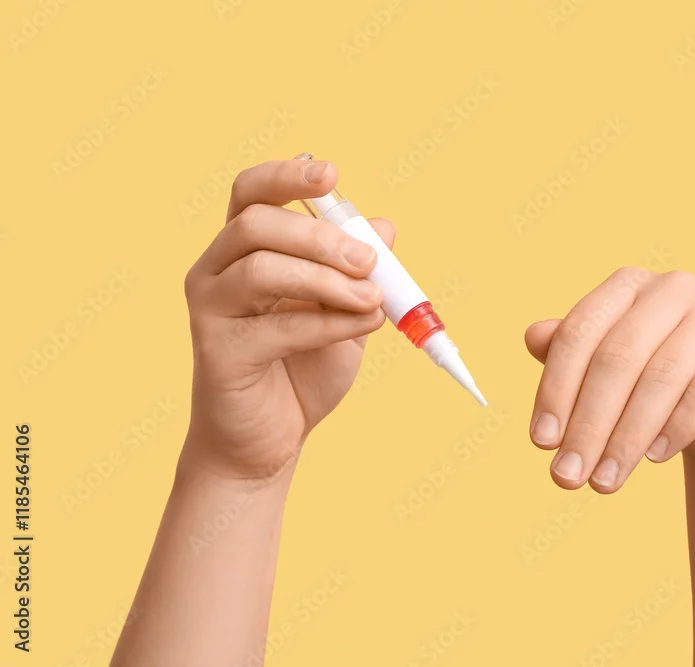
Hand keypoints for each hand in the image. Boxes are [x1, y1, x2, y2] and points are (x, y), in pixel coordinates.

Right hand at [181, 159, 393, 479]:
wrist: (272, 438)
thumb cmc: (303, 368)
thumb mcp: (343, 310)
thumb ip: (358, 270)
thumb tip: (384, 225)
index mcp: (243, 249)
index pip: (252, 192)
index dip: (287, 175)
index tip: (331, 174)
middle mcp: (216, 270)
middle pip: (257, 224)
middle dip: (321, 237)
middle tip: (369, 262)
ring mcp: (210, 309)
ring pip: (261, 269)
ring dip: (327, 281)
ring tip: (373, 300)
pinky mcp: (216, 351)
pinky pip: (275, 326)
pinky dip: (327, 323)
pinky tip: (363, 325)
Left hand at [524, 268, 694, 492]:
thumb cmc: (656, 393)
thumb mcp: (608, 379)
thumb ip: (571, 356)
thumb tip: (532, 336)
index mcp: (627, 286)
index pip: (579, 333)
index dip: (555, 389)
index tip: (540, 443)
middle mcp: (673, 287)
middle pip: (618, 357)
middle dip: (588, 423)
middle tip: (568, 477)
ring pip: (663, 375)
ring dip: (627, 436)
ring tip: (605, 481)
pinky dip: (678, 425)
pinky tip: (655, 458)